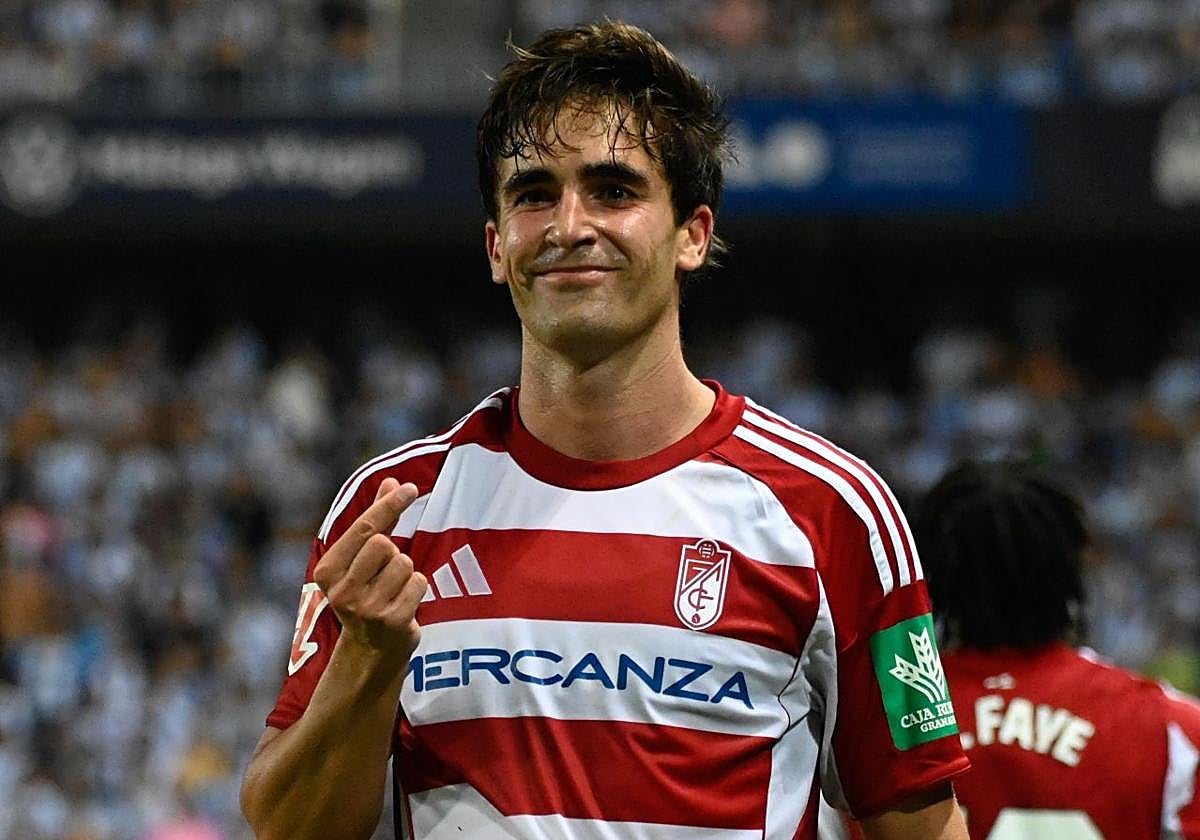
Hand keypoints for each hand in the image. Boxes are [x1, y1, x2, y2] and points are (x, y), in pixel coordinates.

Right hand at [313, 477, 427, 666]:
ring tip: (393, 590)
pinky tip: (404, 603)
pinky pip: (419, 582)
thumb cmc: (367, 593)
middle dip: (393, 551)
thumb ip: (376, 520)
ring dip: (406, 571)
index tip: (410, 487)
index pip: (364, 529)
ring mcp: (367, 609)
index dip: (388, 505)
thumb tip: (391, 481)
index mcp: (327, 572)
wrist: (371, 651)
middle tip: (385, 572)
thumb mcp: (361, 559)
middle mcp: (342, 592)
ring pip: (404, 563)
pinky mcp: (393, 621)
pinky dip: (417, 587)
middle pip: (384, 544)